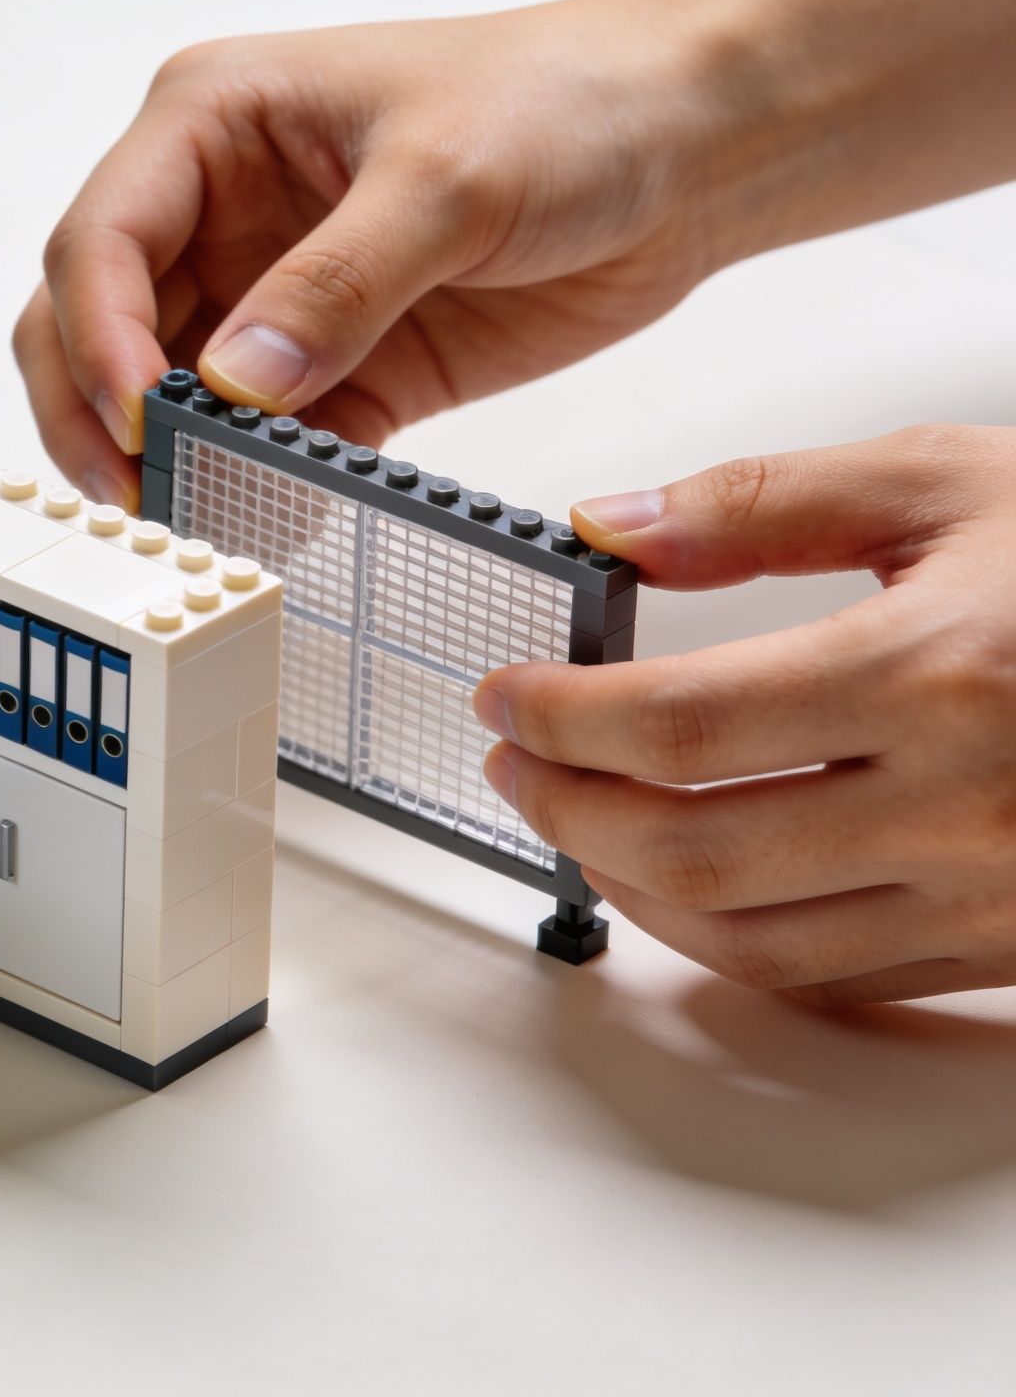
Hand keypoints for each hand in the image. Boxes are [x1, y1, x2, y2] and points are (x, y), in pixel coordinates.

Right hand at [14, 0, 731, 510]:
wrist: (692, 143)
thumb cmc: (571, 98)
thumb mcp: (448, 177)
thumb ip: (336, 285)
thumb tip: (234, 383)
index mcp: (213, 122)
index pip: (100, 239)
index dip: (97, 335)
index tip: (139, 417)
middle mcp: (218, 209)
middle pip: (92, 326)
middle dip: (97, 414)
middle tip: (136, 493)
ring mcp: (267, 295)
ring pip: (161, 397)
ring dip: (170, 462)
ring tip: (197, 519)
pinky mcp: (333, 369)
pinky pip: (258, 445)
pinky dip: (255, 489)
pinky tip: (275, 520)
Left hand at [473, 426, 1015, 1003]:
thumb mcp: (953, 486)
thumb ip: (766, 502)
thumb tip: (609, 524)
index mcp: (937, 672)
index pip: (680, 722)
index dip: (562, 718)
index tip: (505, 695)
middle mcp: (964, 803)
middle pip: (694, 848)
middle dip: (567, 812)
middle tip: (514, 762)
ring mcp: (992, 894)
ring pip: (748, 943)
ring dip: (628, 891)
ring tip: (573, 821)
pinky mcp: (1013, 950)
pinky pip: (835, 983)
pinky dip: (728, 943)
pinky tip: (681, 884)